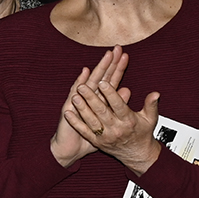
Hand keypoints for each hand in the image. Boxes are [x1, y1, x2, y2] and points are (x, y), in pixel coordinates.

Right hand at [50, 48, 126, 165]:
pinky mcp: (71, 106)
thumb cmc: (90, 136)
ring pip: (91, 81)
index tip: (125, 56)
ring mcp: (79, 100)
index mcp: (99, 99)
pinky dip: (80, 81)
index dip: (118, 69)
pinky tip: (85, 72)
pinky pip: (75, 92)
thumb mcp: (108, 122)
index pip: (111, 80)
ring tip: (106, 57)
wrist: (71, 148)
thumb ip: (117, 106)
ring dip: (99, 68)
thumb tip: (128, 90)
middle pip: (102, 76)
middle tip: (117, 49)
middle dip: (110, 63)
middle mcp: (89, 96)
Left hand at [64, 57, 161, 174]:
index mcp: (128, 121)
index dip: (111, 94)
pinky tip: (68, 113)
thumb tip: (156, 93)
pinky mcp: (97, 142)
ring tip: (74, 97)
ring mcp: (105, 136)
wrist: (137, 155)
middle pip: (102, 112)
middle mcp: (116, 129)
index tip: (103, 82)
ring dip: (82, 109)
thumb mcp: (150, 119)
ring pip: (92, 121)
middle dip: (91, 99)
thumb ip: (151, 105)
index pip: (119, 105)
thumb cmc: (142, 133)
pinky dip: (76, 123)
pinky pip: (85, 132)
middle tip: (83, 87)